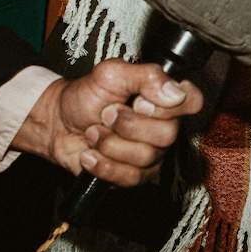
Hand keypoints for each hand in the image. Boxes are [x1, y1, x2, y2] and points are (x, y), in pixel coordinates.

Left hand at [13, 60, 202, 185]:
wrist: (58, 123)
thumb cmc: (86, 96)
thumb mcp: (111, 74)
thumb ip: (147, 75)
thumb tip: (175, 91)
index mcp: (163, 99)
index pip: (192, 101)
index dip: (168, 105)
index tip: (141, 101)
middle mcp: (163, 126)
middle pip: (168, 134)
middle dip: (127, 124)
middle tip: (107, 114)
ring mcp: (151, 153)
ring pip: (146, 157)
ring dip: (110, 143)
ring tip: (94, 132)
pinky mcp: (134, 175)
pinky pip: (130, 177)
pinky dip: (103, 164)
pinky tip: (91, 154)